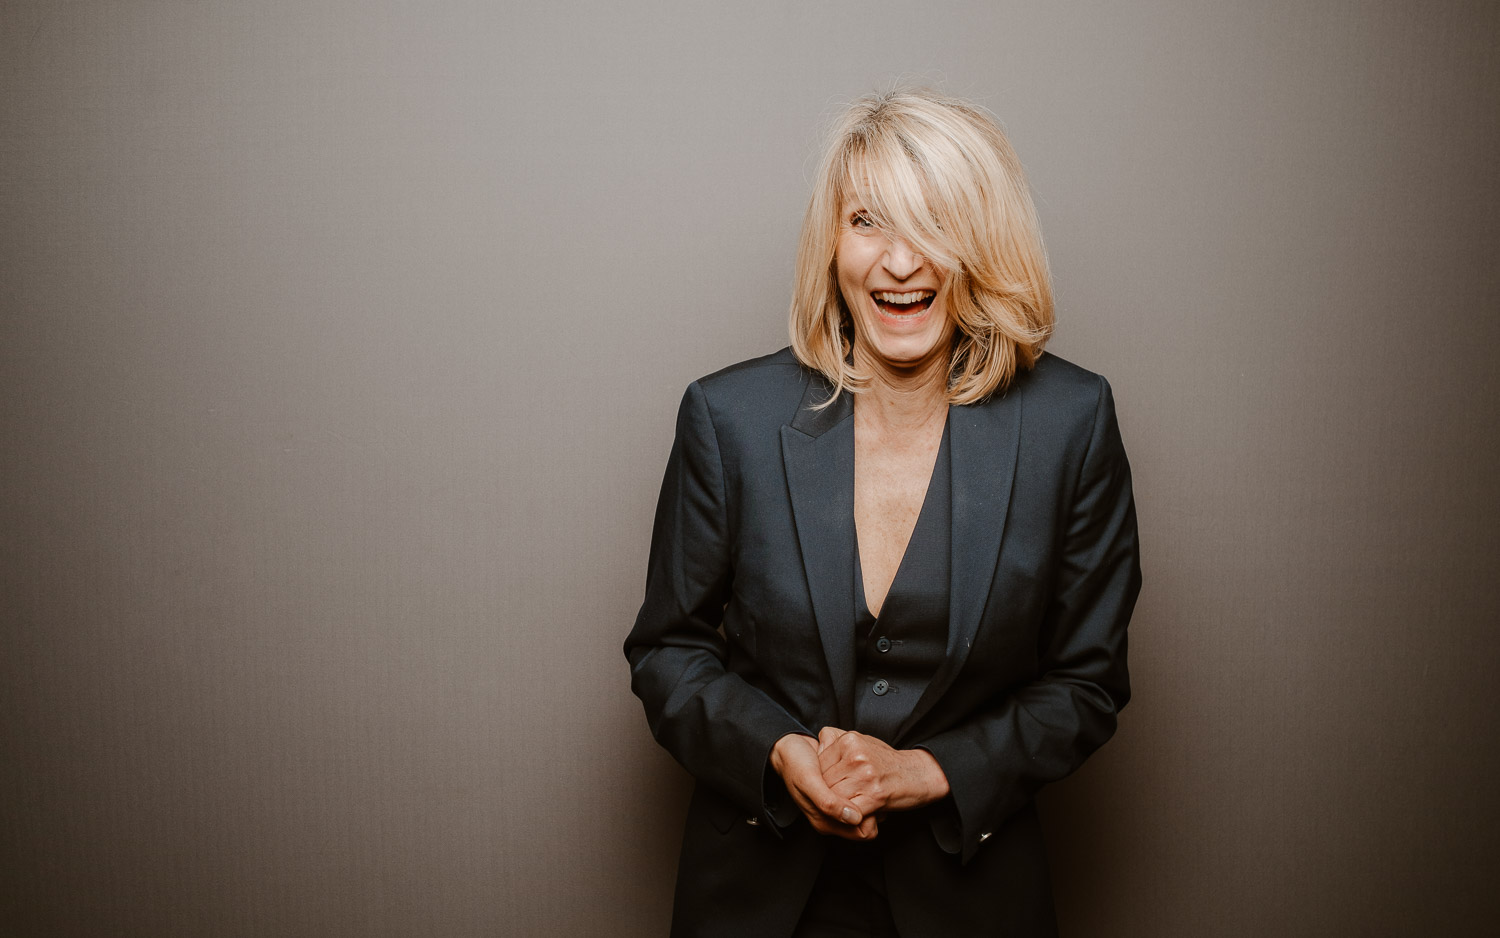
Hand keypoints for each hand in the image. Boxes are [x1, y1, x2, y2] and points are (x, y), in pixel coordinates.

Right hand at [770, 734, 877, 840]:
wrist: (788, 748)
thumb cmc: (795, 763)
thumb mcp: (808, 781)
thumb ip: (828, 802)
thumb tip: (855, 819)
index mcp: (823, 821)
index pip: (864, 831)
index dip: (871, 815)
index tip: (870, 793)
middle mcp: (831, 818)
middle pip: (868, 821)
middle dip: (872, 803)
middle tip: (869, 779)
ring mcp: (836, 806)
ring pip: (867, 808)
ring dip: (868, 792)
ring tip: (861, 773)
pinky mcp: (838, 794)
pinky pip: (861, 795)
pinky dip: (862, 784)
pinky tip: (856, 770)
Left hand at [816, 727, 950, 816]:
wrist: (917, 773)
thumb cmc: (886, 761)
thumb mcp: (861, 741)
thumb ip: (836, 741)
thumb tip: (815, 749)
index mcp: (849, 740)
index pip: (819, 763)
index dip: (817, 779)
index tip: (823, 787)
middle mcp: (856, 755)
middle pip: (824, 781)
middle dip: (824, 794)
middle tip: (828, 802)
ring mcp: (865, 775)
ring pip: (833, 797)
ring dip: (834, 808)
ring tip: (838, 811)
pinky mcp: (875, 795)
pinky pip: (849, 810)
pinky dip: (847, 817)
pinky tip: (851, 816)